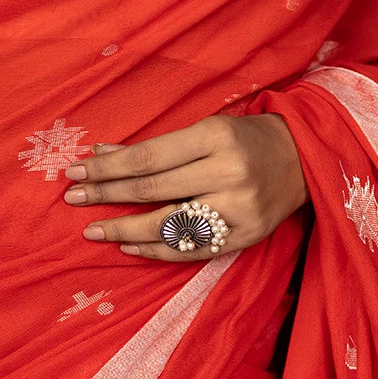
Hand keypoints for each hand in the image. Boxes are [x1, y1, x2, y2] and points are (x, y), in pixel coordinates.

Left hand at [63, 113, 308, 260]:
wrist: (304, 159)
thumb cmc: (245, 138)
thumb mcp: (204, 129)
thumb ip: (155, 146)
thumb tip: (99, 153)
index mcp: (215, 136)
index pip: (148, 158)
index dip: (107, 167)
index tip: (75, 172)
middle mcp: (228, 173)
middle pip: (153, 190)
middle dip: (106, 195)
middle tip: (73, 199)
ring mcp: (239, 209)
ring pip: (169, 226)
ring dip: (124, 229)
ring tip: (94, 228)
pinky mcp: (246, 237)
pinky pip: (191, 250)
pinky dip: (156, 250)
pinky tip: (129, 245)